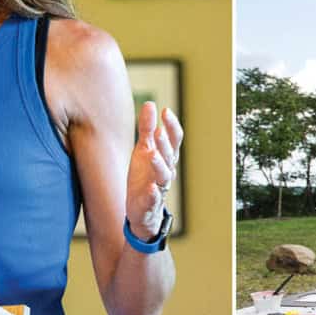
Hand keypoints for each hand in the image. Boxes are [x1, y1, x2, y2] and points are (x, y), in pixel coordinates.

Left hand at [125, 102, 182, 240]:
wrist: (142, 210)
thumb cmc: (144, 175)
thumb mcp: (144, 150)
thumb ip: (147, 129)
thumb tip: (150, 104)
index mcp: (165, 157)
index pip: (174, 140)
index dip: (172, 126)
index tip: (166, 111)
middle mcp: (165, 171)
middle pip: (169, 156)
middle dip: (165, 144)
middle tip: (159, 131)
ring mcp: (158, 187)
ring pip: (163, 176)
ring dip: (159, 165)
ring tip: (152, 155)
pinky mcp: (148, 203)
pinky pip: (153, 199)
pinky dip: (153, 194)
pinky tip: (151, 189)